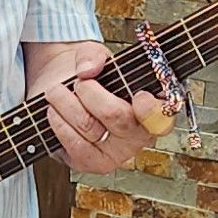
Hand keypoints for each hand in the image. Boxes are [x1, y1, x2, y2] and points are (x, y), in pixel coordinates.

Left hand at [41, 43, 175, 174]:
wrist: (59, 88)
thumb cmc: (88, 76)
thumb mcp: (92, 55)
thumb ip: (91, 55)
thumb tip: (87, 69)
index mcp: (152, 107)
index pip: (162, 116)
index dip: (152, 110)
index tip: (140, 96)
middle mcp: (139, 134)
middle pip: (119, 117)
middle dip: (91, 93)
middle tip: (80, 82)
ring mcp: (116, 153)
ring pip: (90, 127)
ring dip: (66, 103)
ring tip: (57, 92)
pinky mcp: (90, 162)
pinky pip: (75, 145)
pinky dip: (59, 123)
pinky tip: (54, 111)